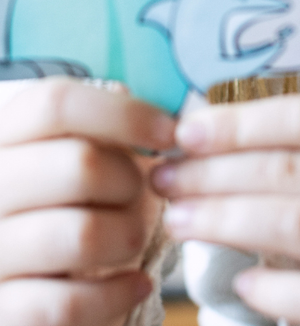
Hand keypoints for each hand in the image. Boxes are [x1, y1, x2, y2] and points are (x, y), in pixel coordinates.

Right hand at [0, 78, 173, 325]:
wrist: (25, 293)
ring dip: (128, 237)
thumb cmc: (58, 216)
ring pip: (82, 233)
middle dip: (130, 182)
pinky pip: (67, 301)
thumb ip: (97, 138)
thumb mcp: (63, 167)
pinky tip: (134, 285)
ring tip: (131, 240)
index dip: (123, 113)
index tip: (168, 132)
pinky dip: (117, 292)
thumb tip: (164, 117)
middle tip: (138, 198)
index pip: (54, 104)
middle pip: (79, 165)